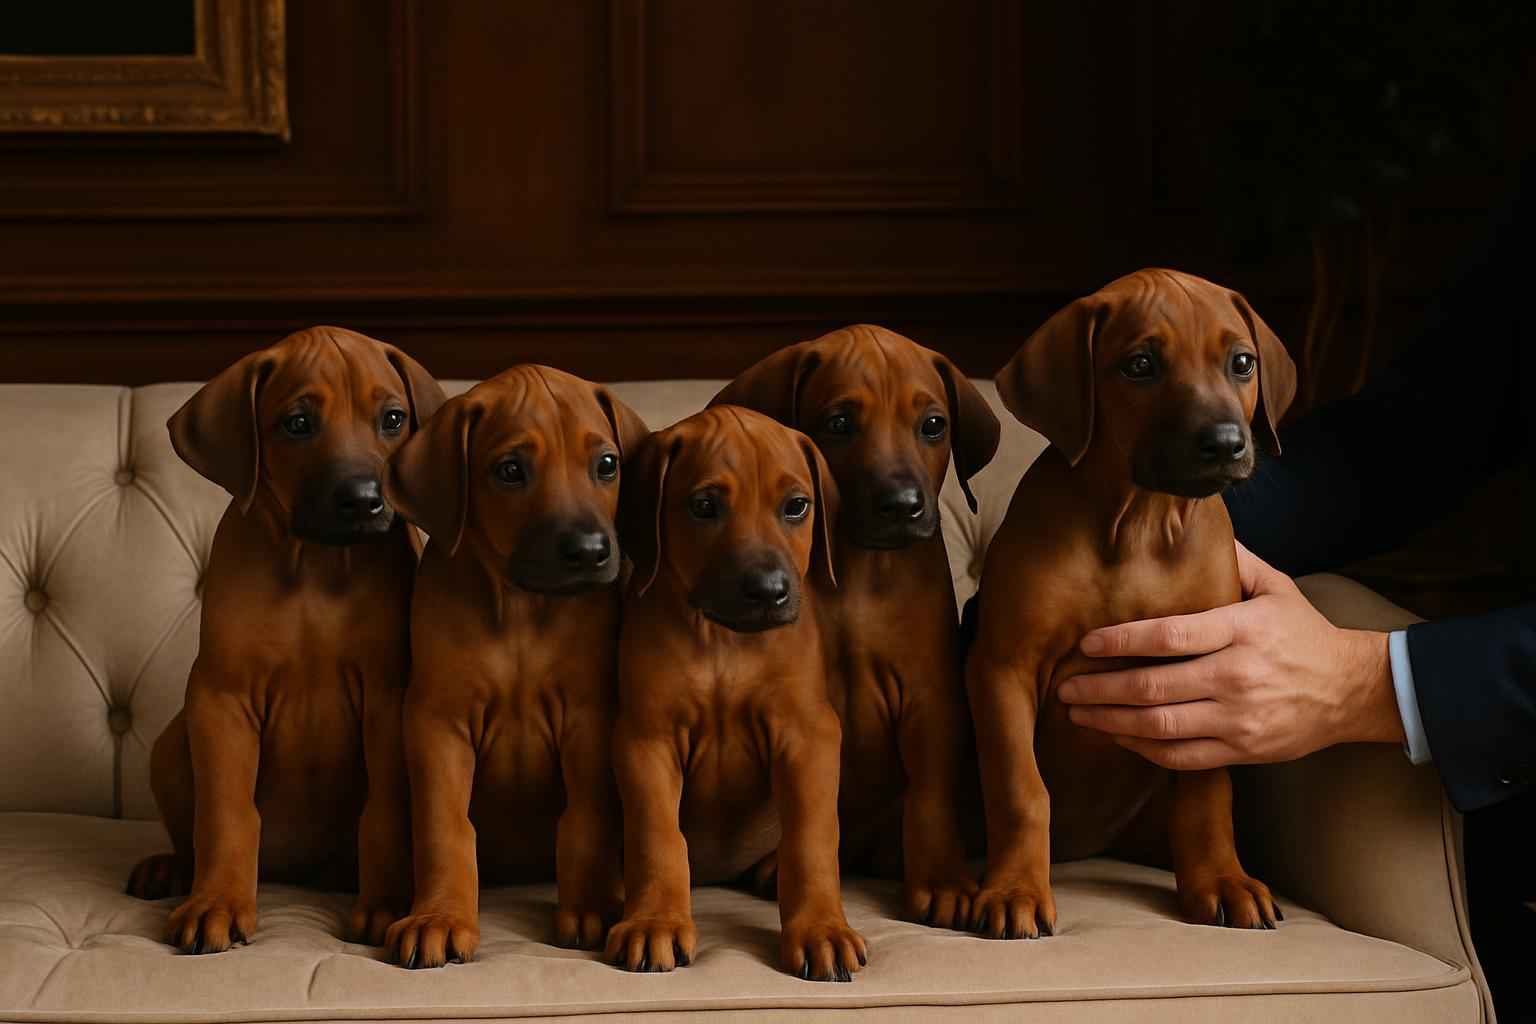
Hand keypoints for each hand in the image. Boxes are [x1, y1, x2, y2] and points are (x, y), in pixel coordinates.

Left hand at [1057, 542, 1402, 769]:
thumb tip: (1191, 521)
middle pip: (1154, 686)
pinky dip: (1142, 748)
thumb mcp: (1275, 587)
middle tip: (1064, 687)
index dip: (1122, 640)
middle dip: (1100, 688)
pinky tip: (1117, 735)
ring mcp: (1240, 718)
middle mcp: (1238, 676)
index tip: (1085, 643)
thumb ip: (1232, 560)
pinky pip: (1181, 756)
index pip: (1171, 635)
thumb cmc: (1303, 633)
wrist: (1353, 691)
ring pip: (1161, 726)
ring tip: (1077, 713)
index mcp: (1242, 630)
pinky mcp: (1242, 751)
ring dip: (1111, 721)